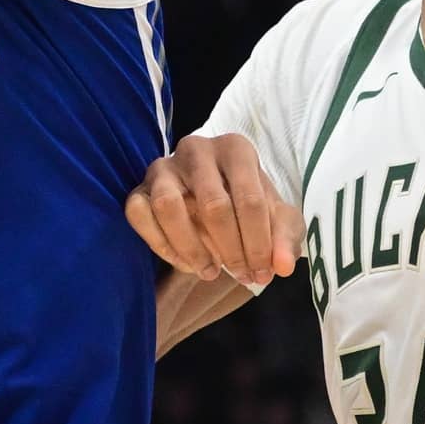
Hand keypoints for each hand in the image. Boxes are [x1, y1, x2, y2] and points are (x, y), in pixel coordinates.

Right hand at [126, 133, 302, 285]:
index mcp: (236, 149)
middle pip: (213, 206)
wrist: (217, 203)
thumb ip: (285, 240)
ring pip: (168, 206)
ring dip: (191, 248)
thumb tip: (283, 267)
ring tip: (210, 271)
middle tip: (242, 275)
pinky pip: (139, 214)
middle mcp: (197, 149)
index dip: (259, 243)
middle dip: (231, 249)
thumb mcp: (278, 221)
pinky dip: (161, 244)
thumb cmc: (249, 207)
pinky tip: (184, 263)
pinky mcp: (139, 187)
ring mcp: (163, 166)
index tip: (264, 272)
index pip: (250, 199)